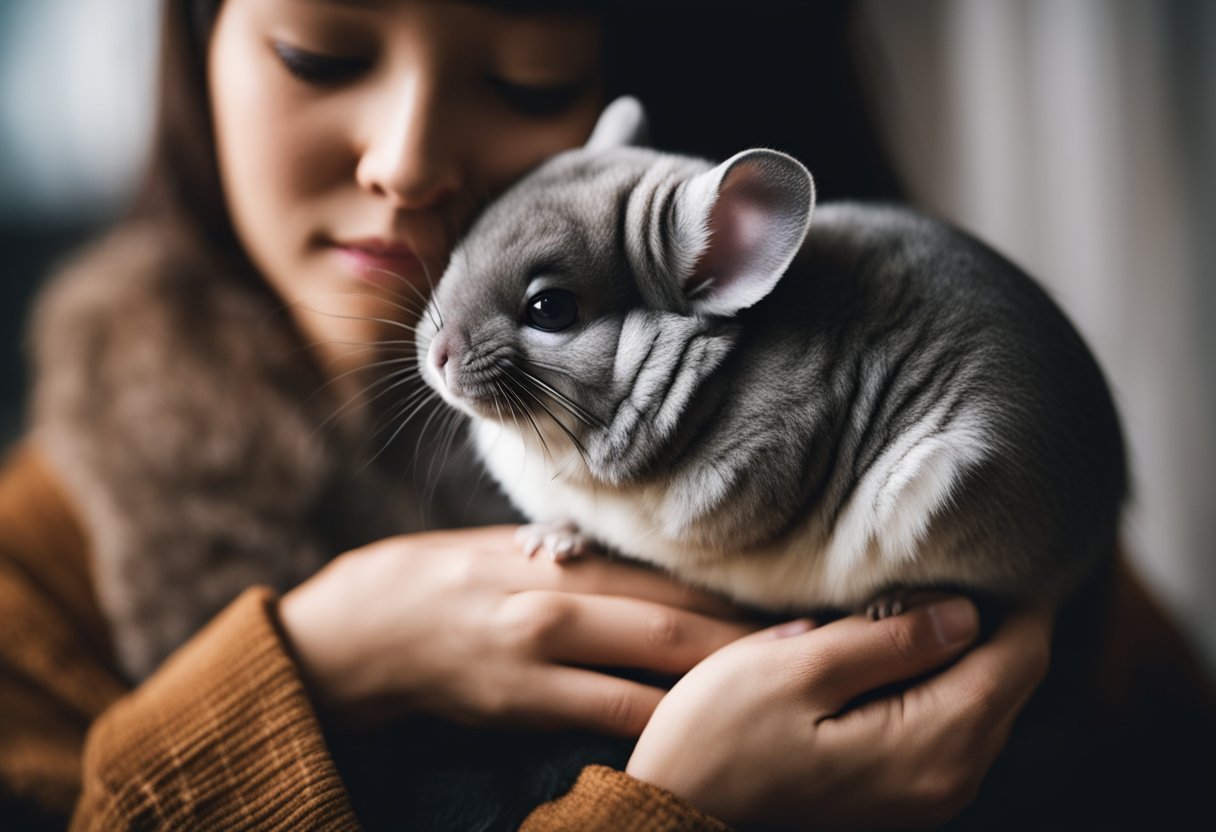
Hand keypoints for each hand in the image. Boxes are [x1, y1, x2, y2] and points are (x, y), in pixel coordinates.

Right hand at [278, 526, 756, 732]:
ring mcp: (538, 661)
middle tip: (814, 649)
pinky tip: (695, 736)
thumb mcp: (502, 549)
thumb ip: (571, 559)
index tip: (790, 604)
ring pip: (650, 675)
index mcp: (554, 559)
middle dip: (744, 643)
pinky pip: (604, 720)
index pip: (663, 577)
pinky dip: (655, 727)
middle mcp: (555, 606)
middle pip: (672, 623)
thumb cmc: (431, 578)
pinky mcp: (520, 706)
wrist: (355, 631)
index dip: (730, 595)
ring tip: (775, 695)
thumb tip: (642, 568)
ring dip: (715, 687)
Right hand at [626, 599, 1052, 829]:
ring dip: (967, 649)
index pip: (1018, 661)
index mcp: (929, 748)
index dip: (1019, 600)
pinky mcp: (905, 794)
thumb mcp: (796, 669)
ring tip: (916, 600)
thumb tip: (963, 612)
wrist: (680, 805)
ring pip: (987, 703)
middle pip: (1012, 683)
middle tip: (949, 564)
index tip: (992, 550)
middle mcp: (948, 782)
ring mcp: (929, 795)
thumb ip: (888, 641)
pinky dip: (942, 680)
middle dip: (995, 621)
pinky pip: (955, 726)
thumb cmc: (723, 735)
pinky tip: (898, 649)